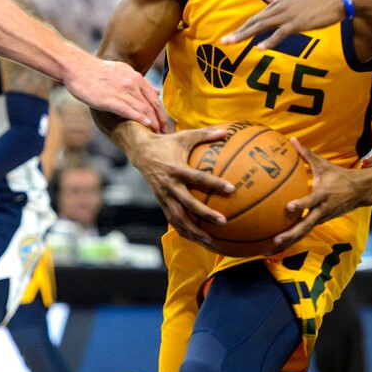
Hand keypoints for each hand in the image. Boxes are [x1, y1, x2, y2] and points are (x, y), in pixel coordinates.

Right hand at [65, 57, 167, 131]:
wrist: (77, 68)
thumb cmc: (98, 72)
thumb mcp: (123, 71)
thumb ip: (140, 82)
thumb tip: (156, 91)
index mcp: (135, 77)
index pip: (154, 97)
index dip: (161, 111)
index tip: (165, 123)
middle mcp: (131, 83)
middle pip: (151, 104)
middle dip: (160, 119)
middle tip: (165, 131)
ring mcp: (120, 91)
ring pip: (142, 108)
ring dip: (152, 121)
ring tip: (157, 133)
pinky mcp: (109, 99)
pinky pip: (128, 110)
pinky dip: (139, 118)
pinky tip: (146, 125)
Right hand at [132, 126, 234, 244]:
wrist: (140, 153)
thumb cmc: (166, 143)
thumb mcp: (184, 136)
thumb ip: (205, 134)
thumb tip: (226, 131)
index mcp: (176, 169)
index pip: (198, 178)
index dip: (214, 183)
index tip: (231, 189)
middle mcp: (169, 185)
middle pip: (188, 204)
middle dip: (205, 215)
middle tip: (223, 221)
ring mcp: (163, 197)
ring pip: (178, 218)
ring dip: (194, 231)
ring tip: (211, 240)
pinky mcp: (161, 203)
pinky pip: (173, 221)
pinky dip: (184, 232)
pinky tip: (197, 240)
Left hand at [221, 0, 345, 48]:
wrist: (335, 1)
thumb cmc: (316, 3)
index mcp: (278, 3)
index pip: (256, 17)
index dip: (242, 26)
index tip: (230, 35)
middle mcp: (279, 8)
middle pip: (254, 21)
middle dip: (238, 31)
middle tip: (224, 41)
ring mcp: (287, 16)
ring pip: (262, 26)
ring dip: (246, 34)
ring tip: (232, 42)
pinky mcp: (297, 24)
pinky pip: (280, 34)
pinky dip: (270, 41)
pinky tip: (259, 48)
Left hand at [266, 139, 367, 252]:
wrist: (359, 191)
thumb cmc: (338, 176)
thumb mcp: (324, 165)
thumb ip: (306, 154)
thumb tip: (291, 140)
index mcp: (323, 195)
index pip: (311, 200)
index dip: (301, 204)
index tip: (289, 207)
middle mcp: (322, 210)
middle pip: (305, 226)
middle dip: (289, 235)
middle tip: (274, 241)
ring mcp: (321, 219)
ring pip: (303, 234)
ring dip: (287, 243)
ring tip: (268, 252)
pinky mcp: (319, 223)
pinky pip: (303, 233)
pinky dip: (291, 241)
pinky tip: (275, 248)